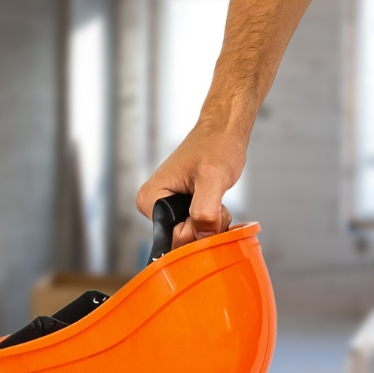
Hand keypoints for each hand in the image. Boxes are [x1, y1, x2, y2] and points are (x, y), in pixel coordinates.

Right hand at [136, 122, 245, 248]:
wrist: (223, 132)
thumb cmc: (215, 145)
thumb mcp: (212, 178)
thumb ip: (205, 210)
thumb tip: (201, 237)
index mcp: (150, 200)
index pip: (173, 238)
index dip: (197, 229)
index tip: (207, 205)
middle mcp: (154, 207)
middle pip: (183, 240)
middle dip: (207, 226)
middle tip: (216, 200)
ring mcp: (169, 208)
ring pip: (195, 236)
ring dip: (214, 223)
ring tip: (216, 197)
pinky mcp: (182, 208)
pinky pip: (199, 229)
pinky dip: (215, 220)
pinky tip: (217, 202)